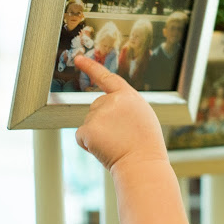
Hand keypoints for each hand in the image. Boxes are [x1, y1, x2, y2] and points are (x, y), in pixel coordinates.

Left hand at [74, 55, 168, 171]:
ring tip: (116, 145)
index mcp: (129, 96)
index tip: (78, 58)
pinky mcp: (88, 129)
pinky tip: (103, 149)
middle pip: (96, 106)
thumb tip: (106, 107)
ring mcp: (100, 114)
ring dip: (97, 134)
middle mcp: (113, 101)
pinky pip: (81, 136)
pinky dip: (88, 144)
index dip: (91, 67)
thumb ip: (125, 106)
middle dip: (103, 121)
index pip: (107, 78)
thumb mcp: (142, 117)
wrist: (142, 165)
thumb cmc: (145, 147)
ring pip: (89, 122)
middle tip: (120, 138)